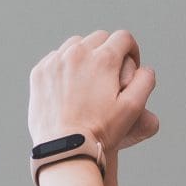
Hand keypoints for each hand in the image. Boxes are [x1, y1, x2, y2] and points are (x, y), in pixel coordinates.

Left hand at [29, 30, 159, 155]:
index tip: (130, 65)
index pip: (124, 38)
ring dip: (86, 55)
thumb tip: (145, 68)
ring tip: (89, 77)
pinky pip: (56, 58)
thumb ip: (145, 82)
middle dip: (109, 51)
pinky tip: (70, 84)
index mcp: (103, 59)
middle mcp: (78, 53)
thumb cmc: (100, 131)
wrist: (65, 148)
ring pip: (76, 44)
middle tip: (111, 73)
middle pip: (100, 38)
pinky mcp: (40, 72)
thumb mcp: (132, 109)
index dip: (132, 50)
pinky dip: (65, 66)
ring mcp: (56, 61)